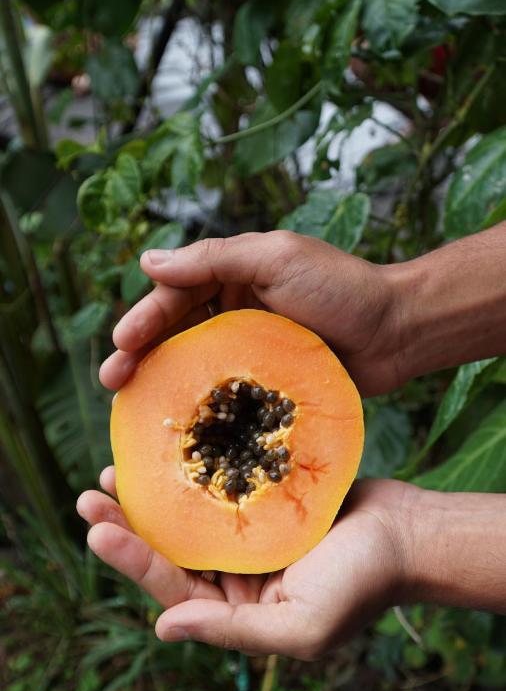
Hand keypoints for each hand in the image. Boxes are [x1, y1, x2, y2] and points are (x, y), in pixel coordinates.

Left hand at [77, 476, 415, 658]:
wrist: (409, 534)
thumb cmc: (362, 584)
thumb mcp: (300, 625)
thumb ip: (232, 631)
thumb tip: (163, 629)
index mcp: (239, 609)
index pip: (174, 588)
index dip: (132, 559)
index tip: (96, 529)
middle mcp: (237, 574)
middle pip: (171, 551)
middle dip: (128, 525)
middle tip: (91, 495)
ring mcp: (250, 534)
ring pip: (187, 515)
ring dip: (151, 495)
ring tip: (115, 469)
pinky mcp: (264, 498)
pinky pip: (218, 485)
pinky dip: (191, 470)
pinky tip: (170, 449)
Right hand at [101, 231, 399, 396]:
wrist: (397, 332)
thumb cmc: (341, 288)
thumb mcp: (275, 258)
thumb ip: (213, 259)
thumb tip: (146, 261)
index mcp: (233, 279)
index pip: (176, 296)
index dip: (145, 320)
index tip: (121, 344)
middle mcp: (236, 314)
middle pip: (176, 334)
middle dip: (140, 356)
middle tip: (112, 382)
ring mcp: (251, 354)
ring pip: (195, 368)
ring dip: (163, 385)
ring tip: (132, 408)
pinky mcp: (268, 388)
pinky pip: (227, 398)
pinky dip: (203, 411)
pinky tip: (182, 431)